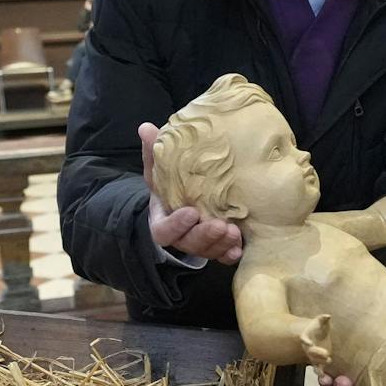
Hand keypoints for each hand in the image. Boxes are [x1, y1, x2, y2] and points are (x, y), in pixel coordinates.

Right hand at [141, 121, 243, 262]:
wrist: (188, 201)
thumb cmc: (173, 185)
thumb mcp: (161, 170)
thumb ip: (154, 152)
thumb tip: (146, 128)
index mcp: (163, 220)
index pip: (163, 230)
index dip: (176, 224)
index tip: (191, 211)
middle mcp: (180, 237)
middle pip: (188, 244)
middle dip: (204, 236)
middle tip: (220, 225)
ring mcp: (198, 245)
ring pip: (207, 252)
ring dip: (221, 244)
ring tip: (235, 231)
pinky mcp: (216, 248)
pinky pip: (222, 257)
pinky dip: (230, 254)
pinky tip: (239, 249)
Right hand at [298, 314, 331, 367]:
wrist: (316, 336)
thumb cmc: (318, 327)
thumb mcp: (320, 322)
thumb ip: (323, 319)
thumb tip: (328, 316)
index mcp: (306, 337)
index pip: (304, 339)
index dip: (306, 341)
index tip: (309, 343)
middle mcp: (308, 347)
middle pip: (311, 351)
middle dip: (317, 353)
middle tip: (326, 354)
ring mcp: (312, 355)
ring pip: (313, 361)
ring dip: (318, 365)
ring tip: (321, 371)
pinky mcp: (318, 361)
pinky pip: (318, 367)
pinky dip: (320, 372)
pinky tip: (323, 376)